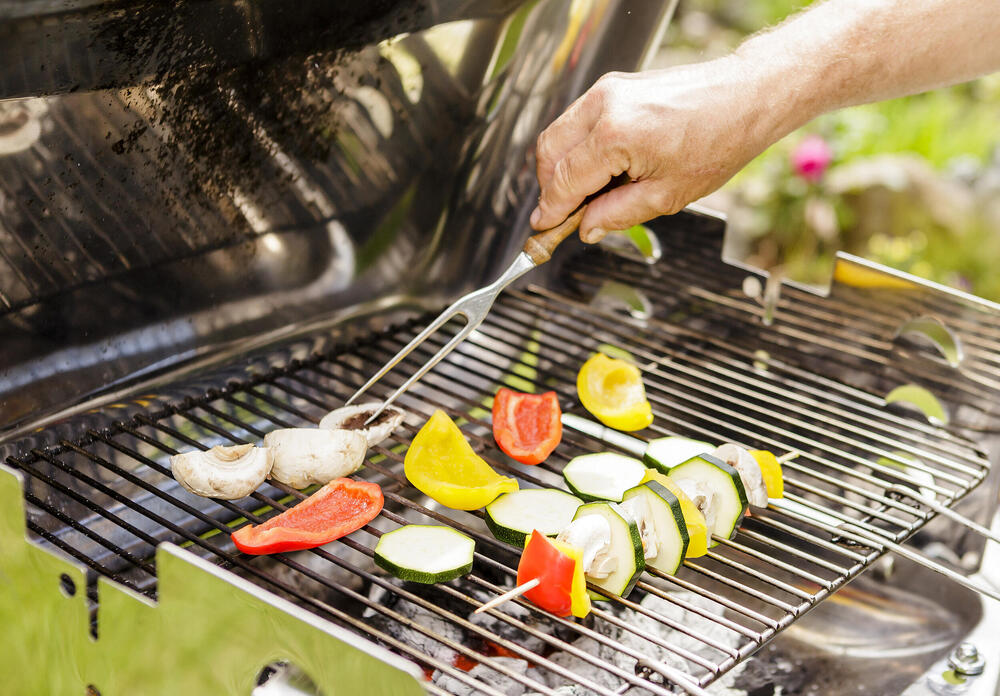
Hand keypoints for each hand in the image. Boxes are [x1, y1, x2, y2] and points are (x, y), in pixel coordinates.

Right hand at [529, 58, 793, 241]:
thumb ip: (616, 214)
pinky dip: (576, 148)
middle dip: (549, 188)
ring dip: (560, 167)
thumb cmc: (718, 141)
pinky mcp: (613, 86)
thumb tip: (585, 228)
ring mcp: (606, 91)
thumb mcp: (666, 195)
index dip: (550, 209)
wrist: (745, 97)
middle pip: (548, 153)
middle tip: (563, 216)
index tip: (543, 228)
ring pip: (558, 134)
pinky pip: (577, 121)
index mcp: (614, 136)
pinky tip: (598, 170)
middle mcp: (603, 107)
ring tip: (584, 196)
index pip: (563, 180)